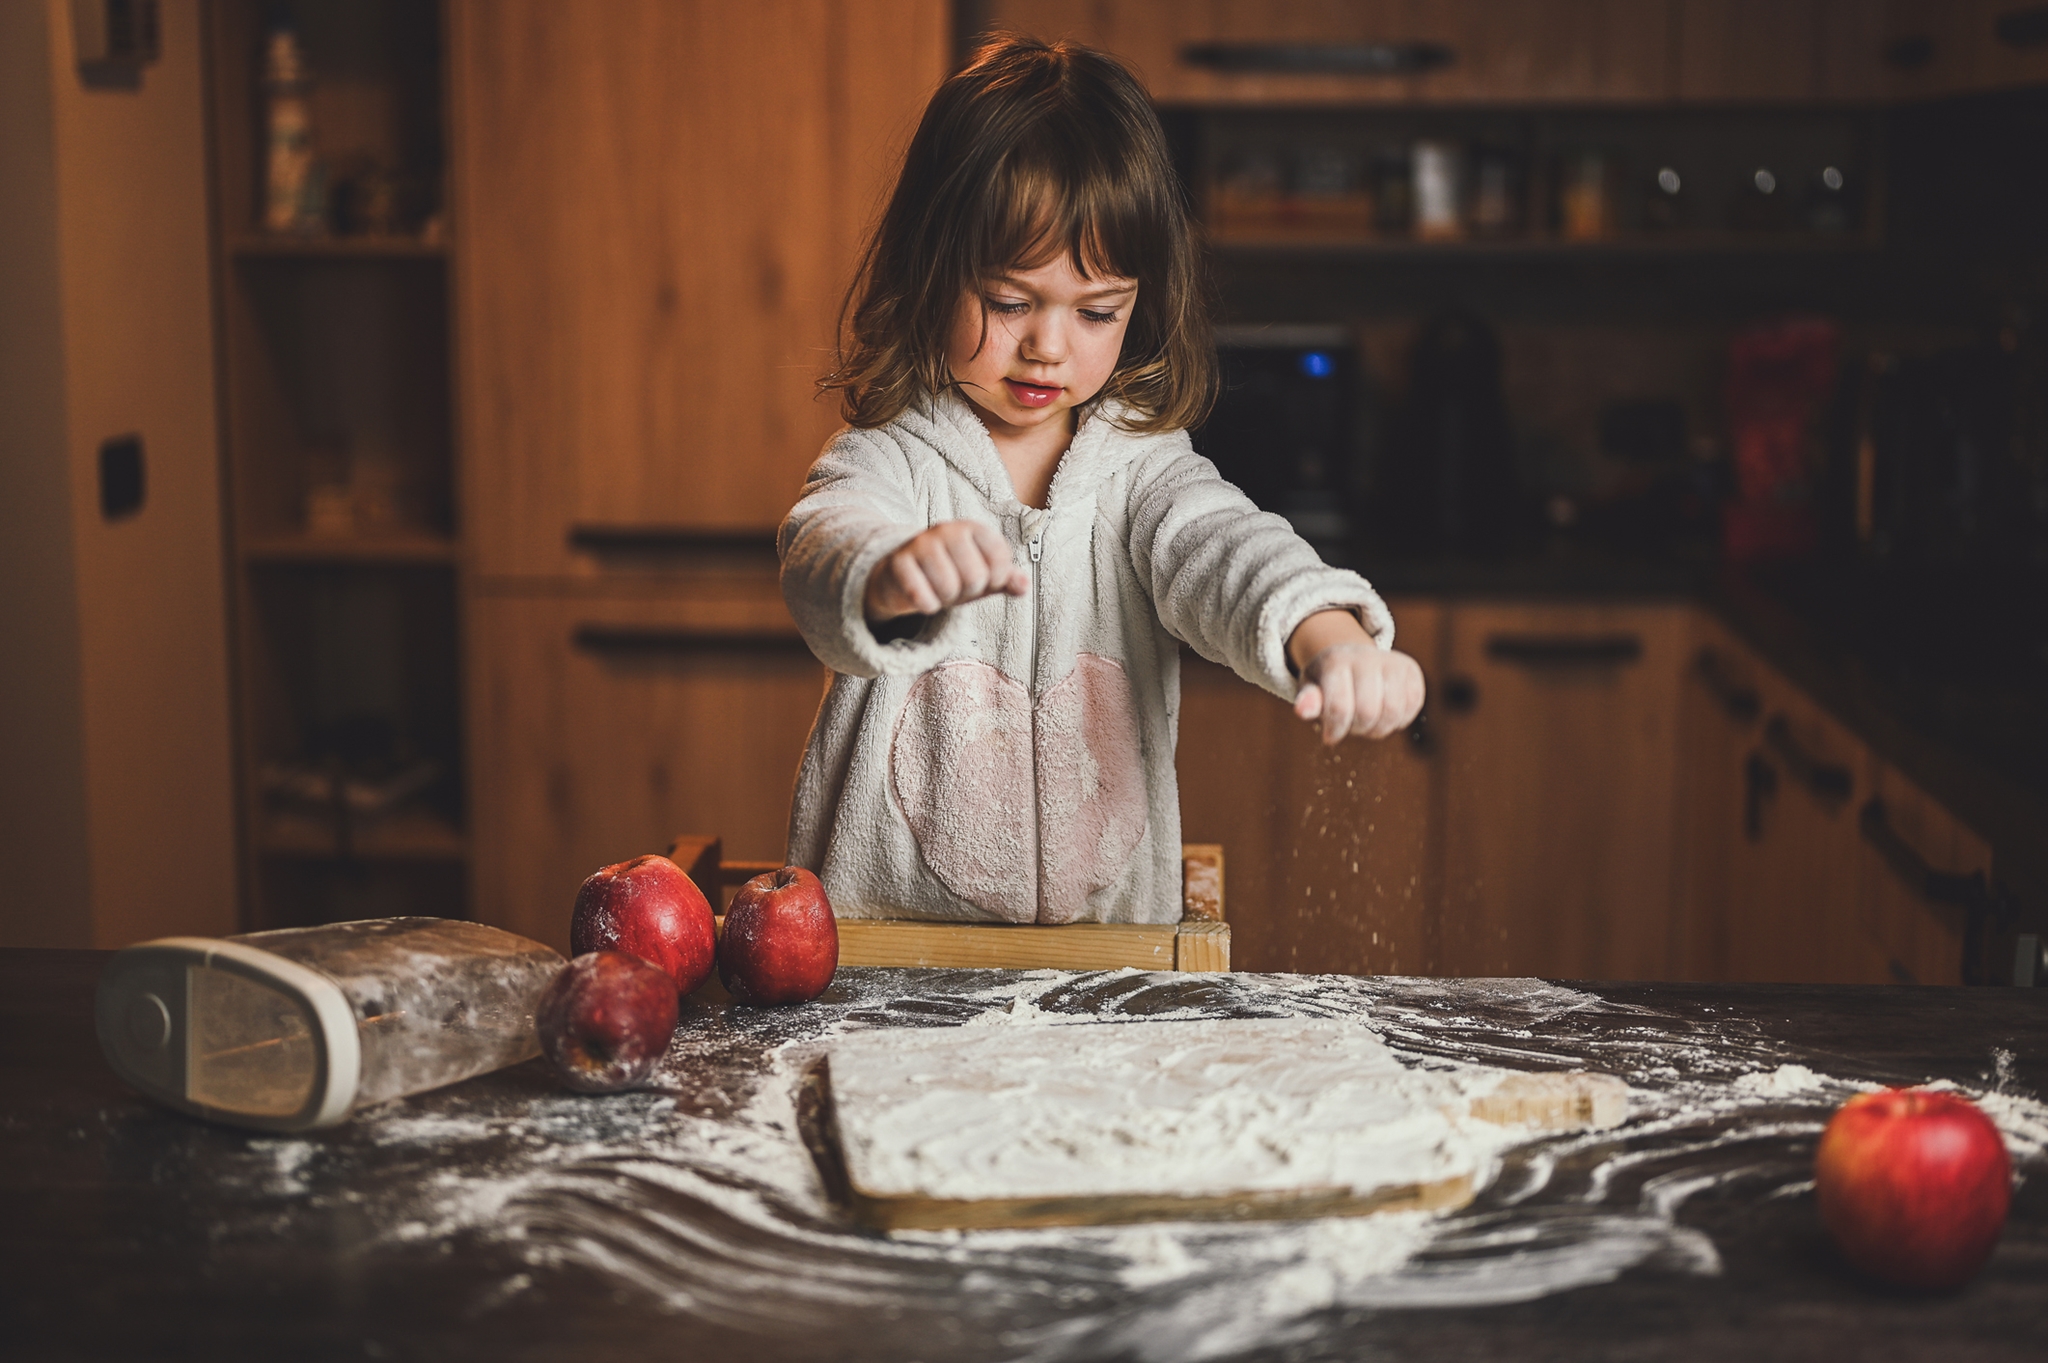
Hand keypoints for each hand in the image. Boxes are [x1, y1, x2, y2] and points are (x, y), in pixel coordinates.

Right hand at [864, 519, 1027, 620]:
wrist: (904, 576)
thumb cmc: (950, 574)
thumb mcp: (983, 575)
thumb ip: (1006, 579)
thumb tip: (1024, 586)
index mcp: (973, 529)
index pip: (1000, 558)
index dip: (996, 579)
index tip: (984, 578)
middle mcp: (947, 530)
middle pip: (976, 577)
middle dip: (969, 591)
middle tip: (956, 586)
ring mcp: (921, 543)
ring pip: (948, 588)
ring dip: (946, 599)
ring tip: (940, 590)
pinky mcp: (899, 562)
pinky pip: (923, 597)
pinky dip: (928, 606)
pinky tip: (924, 597)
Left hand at [1286, 611, 1424, 744]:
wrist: (1352, 657)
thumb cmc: (1327, 681)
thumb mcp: (1311, 688)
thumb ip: (1307, 701)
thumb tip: (1302, 711)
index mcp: (1336, 661)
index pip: (1339, 707)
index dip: (1335, 730)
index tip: (1329, 736)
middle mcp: (1366, 656)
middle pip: (1368, 713)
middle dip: (1358, 729)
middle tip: (1351, 726)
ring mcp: (1392, 661)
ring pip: (1393, 712)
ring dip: (1378, 728)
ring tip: (1367, 723)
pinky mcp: (1411, 670)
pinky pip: (1413, 706)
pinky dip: (1398, 720)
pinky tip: (1384, 714)